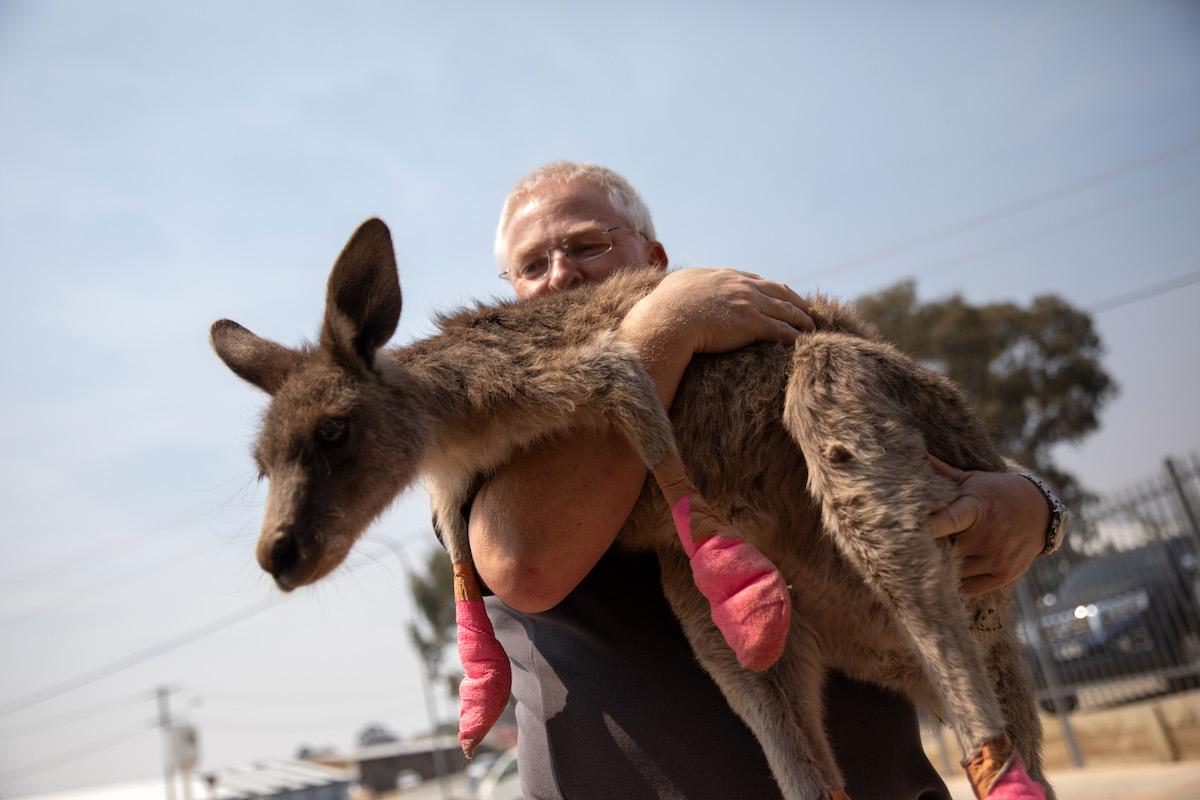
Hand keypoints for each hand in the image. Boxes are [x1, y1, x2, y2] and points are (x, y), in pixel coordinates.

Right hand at [621, 268, 814, 358]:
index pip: (756, 280)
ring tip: (812, 327)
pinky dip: (795, 335)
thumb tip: (675, 286)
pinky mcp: (752, 324)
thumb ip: (684, 283)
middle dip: (796, 301)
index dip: (771, 289)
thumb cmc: (665, 306)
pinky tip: (802, 342)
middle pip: (779, 290)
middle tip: (806, 310)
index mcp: (726, 276)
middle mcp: (742, 285)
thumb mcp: (676, 285)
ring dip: (802, 319)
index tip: (779, 296)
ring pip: (787, 310)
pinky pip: (782, 330)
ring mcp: (749, 303)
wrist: (667, 319)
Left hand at [926, 454, 1049, 596]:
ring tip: (938, 553)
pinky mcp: (1004, 576)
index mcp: (975, 508)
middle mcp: (987, 536)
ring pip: (954, 571)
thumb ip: (942, 473)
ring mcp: (997, 558)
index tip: (904, 532)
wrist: (1040, 511)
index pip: (947, 520)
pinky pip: (968, 588)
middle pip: (944, 550)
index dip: (927, 527)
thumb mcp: (971, 479)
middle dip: (930, 547)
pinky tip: (952, 570)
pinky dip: (957, 581)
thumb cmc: (995, 492)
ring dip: (943, 565)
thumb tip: (915, 453)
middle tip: (917, 543)